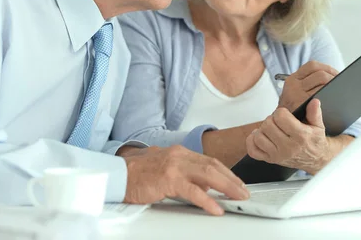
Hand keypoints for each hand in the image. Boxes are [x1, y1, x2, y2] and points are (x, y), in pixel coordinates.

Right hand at [118, 145, 248, 215]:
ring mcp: (174, 165)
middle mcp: (180, 155)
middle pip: (213, 166)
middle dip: (232, 180)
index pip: (210, 161)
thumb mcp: (165, 169)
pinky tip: (216, 208)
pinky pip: (193, 191)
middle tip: (244, 192)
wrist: (116, 175)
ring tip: (238, 198)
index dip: (226, 173)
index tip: (237, 183)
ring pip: (208, 175)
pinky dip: (207, 200)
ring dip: (227, 187)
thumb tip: (204, 186)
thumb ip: (185, 174)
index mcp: (180, 152)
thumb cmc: (137, 175)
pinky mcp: (168, 179)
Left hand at [246, 99, 330, 173]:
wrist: (316, 160)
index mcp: (301, 136)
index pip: (280, 117)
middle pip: (267, 125)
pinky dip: (252, 142)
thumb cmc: (315, 142)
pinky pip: (253, 151)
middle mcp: (288, 147)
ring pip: (258, 137)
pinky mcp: (271, 160)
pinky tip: (260, 136)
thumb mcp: (318, 126)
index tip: (284, 114)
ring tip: (270, 129)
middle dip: (271, 119)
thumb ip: (315, 113)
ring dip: (262, 130)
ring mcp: (278, 155)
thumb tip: (314, 102)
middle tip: (277, 121)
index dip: (280, 112)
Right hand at [278, 61, 338, 111]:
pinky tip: (335, 99)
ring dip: (334, 85)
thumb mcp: (294, 93)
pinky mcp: (301, 103)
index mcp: (292, 79)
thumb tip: (332, 77)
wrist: (283, 127)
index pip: (312, 66)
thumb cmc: (294, 110)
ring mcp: (296, 95)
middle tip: (342, 83)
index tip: (336, 74)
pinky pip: (321, 95)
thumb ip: (307, 84)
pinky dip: (330, 95)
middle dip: (334, 77)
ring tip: (341, 89)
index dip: (327, 68)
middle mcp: (293, 85)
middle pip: (320, 74)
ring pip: (322, 82)